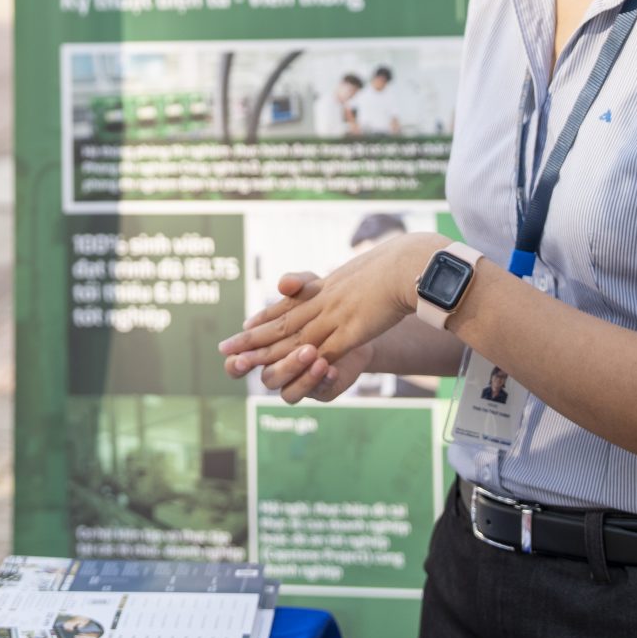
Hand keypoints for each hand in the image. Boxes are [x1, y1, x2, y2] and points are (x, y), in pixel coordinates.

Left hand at [218, 236, 439, 398]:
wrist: (412, 265)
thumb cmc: (395, 267)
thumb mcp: (363, 270)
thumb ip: (346, 281)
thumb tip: (340, 282)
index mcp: (326, 288)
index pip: (289, 304)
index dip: (265, 316)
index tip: (243, 325)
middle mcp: (324, 301)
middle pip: (281, 323)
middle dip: (252, 338)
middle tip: (224, 348)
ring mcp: (336, 316)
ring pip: (294, 340)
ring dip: (267, 354)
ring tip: (242, 363)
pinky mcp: (351, 331)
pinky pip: (323, 350)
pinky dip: (303, 362)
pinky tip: (285, 372)